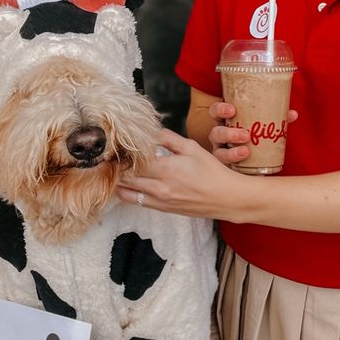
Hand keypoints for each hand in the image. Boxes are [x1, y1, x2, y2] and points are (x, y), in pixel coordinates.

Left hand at [116, 129, 241, 218]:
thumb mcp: (191, 147)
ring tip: (117, 168)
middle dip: (115, 165)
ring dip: (117, 179)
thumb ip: (167, 138)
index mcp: (166, 168)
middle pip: (123, 176)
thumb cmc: (212, 171)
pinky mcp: (161, 209)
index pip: (131, 159)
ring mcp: (158, 200)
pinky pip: (134, 201)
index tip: (117, 144)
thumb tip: (150, 131)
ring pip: (124, 191)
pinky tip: (127, 182)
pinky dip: (126, 191)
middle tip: (112, 155)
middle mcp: (159, 187)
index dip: (121, 151)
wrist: (227, 198)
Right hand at [209, 102, 298, 167]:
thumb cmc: (254, 137)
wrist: (252, 162)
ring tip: (246, 152)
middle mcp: (219, 137)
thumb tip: (293, 114)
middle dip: (229, 133)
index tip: (232, 110)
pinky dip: (235, 167)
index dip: (220, 109)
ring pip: (219, 152)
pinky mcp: (226, 168)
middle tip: (246, 135)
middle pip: (216, 133)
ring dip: (232, 152)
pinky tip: (245, 167)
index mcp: (225, 121)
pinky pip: (226, 168)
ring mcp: (221, 152)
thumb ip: (276, 119)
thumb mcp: (262, 126)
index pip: (215, 112)